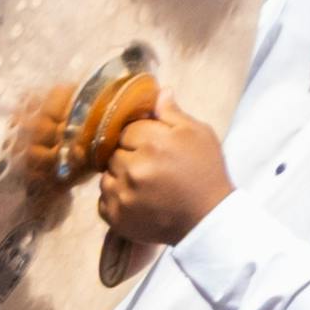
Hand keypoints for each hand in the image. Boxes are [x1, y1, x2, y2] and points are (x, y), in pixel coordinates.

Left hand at [89, 93, 233, 252]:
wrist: (207, 217)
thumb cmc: (205, 171)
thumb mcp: (197, 134)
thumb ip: (172, 113)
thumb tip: (158, 92)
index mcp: (153, 143)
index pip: (127, 129)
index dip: (140, 136)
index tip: (153, 146)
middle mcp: (133, 168)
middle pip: (114, 152)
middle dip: (129, 156)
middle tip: (150, 167)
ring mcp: (122, 195)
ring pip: (106, 176)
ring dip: (119, 177)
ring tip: (143, 184)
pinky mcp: (115, 217)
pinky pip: (102, 200)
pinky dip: (115, 199)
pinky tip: (136, 200)